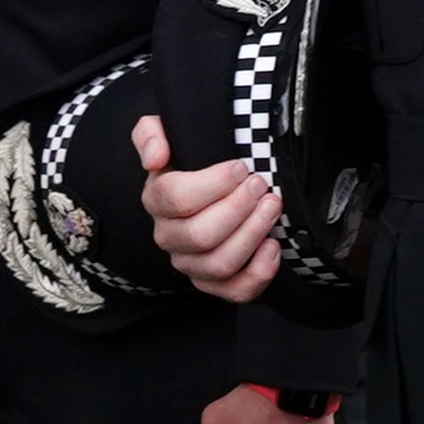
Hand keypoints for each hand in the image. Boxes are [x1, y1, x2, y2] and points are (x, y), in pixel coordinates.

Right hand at [137, 114, 282, 302]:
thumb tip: (155, 157)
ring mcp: (190, 263)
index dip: (213, 184)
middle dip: (238, 209)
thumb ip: (149, 133)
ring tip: (271, 208)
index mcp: (156, 200)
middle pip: (200, 234)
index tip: (240, 168)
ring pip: (219, 264)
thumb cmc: (192, 160)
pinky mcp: (214, 283)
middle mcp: (169, 236)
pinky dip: (258, 273)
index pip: (175, 198)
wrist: (212, 186)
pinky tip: (273, 246)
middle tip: (261, 187)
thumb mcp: (164, 133)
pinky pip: (234, 291)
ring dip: (252, 235)